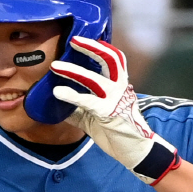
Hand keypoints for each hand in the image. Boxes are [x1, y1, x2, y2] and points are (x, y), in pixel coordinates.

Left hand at [51, 37, 179, 184]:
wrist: (136, 153)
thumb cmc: (118, 133)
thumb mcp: (94, 117)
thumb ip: (79, 108)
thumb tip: (56, 104)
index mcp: (120, 86)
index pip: (114, 59)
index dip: (101, 46)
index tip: (84, 39)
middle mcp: (121, 88)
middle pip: (110, 59)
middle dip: (92, 47)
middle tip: (73, 40)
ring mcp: (117, 100)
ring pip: (95, 78)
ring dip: (74, 70)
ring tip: (56, 66)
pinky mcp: (110, 113)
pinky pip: (88, 100)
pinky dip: (71, 94)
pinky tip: (58, 91)